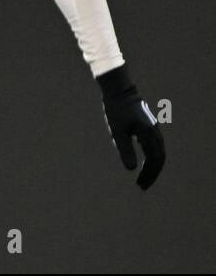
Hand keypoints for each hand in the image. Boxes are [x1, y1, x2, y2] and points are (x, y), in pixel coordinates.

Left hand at [98, 65, 165, 189]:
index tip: (141, 185)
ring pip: (157, 151)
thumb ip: (125, 150)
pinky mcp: (147, 125)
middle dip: (151, 173)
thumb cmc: (116, 109)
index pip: (155, 160)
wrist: (118, 89)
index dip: (149, 174)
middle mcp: (154, 132)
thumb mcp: (117, 131)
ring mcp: (152, 128)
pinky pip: (153, 145)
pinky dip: (150, 156)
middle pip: (159, 158)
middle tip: (142, 185)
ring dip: (151, 165)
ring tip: (142, 176)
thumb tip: (131, 170)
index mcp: (149, 134)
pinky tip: (142, 162)